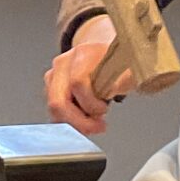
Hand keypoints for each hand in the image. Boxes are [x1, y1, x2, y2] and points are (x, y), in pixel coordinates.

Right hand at [45, 16, 124, 134]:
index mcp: (83, 54)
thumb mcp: (129, 70)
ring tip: (93, 123)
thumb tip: (115, 90)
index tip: (104, 109)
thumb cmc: (118, 65)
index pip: (77, 83)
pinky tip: (85, 119)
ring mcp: (54, 75)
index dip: (91, 103)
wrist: (107, 55)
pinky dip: (70, 121)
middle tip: (98, 126)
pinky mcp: (51, 88)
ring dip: (75, 123)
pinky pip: (55, 113)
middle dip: (79, 121)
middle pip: (57, 101)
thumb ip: (123, 80)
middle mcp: (63, 63)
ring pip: (54, 110)